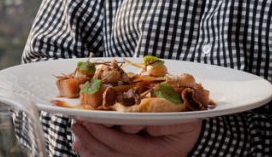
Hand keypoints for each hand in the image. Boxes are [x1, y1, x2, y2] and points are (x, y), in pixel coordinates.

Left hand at [71, 119, 201, 156]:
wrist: (195, 136)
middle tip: (76, 124)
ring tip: (77, 136)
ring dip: (90, 148)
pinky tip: (83, 146)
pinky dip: (95, 153)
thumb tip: (141, 126)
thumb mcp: (182, 120)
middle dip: (91, 139)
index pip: (123, 144)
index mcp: (157, 152)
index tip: (87, 119)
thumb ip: (162, 122)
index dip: (103, 132)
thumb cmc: (187, 123)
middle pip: (112, 153)